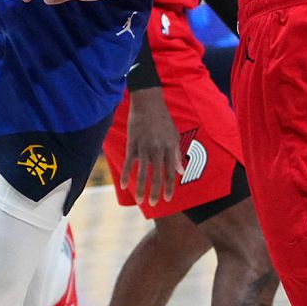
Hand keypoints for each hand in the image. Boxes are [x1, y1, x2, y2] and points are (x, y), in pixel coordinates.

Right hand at [122, 87, 183, 205]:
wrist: (148, 101)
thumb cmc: (162, 119)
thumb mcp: (174, 135)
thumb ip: (176, 154)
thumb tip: (181, 171)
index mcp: (170, 147)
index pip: (171, 172)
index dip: (170, 187)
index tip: (168, 198)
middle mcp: (158, 149)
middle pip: (158, 175)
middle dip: (156, 191)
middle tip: (154, 204)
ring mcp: (144, 146)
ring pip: (143, 172)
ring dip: (141, 188)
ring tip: (140, 200)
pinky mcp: (132, 143)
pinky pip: (130, 162)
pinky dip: (127, 175)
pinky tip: (124, 186)